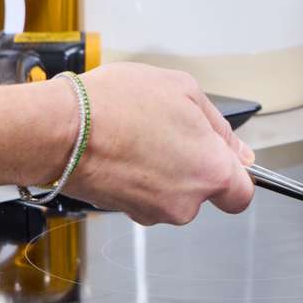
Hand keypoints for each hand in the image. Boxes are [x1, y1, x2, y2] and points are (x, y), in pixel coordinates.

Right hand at [64, 62, 254, 224]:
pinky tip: (123, 150)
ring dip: (163, 171)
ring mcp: (154, 212)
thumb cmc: (116, 106)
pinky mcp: (126, 213)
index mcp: (212, 172)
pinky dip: (138, 177)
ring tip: (141, 137)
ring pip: (172, 195)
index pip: (242, 194)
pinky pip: (144, 196)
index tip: (224, 160)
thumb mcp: (183, 90)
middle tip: (170, 134)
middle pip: (204, 193)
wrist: (60, 129)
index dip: (235, 175)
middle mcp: (186, 202)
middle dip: (192, 167)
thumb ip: (219, 126)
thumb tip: (237, 150)